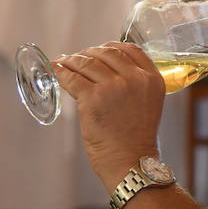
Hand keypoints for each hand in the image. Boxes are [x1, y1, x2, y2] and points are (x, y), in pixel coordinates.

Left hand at [53, 42, 165, 187]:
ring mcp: (113, 87)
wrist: (130, 161)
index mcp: (151, 79)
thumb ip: (134, 84)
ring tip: (63, 62)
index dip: (111, 46)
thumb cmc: (136, 138)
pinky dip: (61, 72)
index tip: (99, 49)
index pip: (130, 49)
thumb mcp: (147, 103)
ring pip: (87, 63)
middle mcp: (134, 79)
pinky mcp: (92, 97)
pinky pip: (72, 78)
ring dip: (72, 60)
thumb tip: (105, 69)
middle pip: (106, 53)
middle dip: (89, 53)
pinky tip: (56, 70)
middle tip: (78, 58)